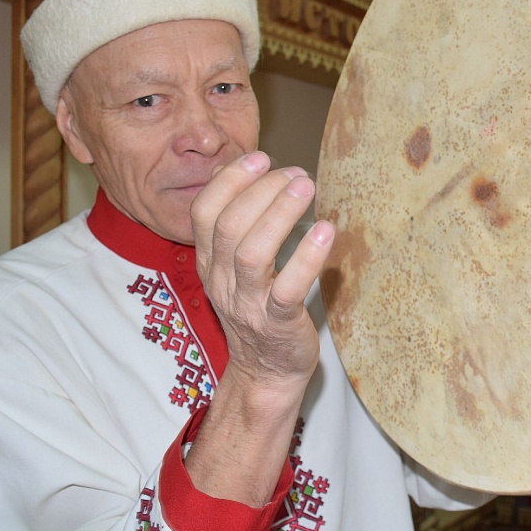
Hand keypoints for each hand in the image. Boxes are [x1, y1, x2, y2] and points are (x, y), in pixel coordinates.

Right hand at [184, 151, 335, 504]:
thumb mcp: (237, 268)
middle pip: (229, 225)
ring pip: (251, 253)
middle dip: (261, 190)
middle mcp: (222, 281)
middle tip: (296, 173)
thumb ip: (240, 225)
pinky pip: (288, 288)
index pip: (204, 212)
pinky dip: (306, 257)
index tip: (261, 158)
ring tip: (306, 188)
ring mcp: (248, 304)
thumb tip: (253, 171)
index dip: (230, 180)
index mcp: (210, 262)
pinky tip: (325, 231)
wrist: (267, 373)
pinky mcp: (278, 324)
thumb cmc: (260, 309)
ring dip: (279, 214)